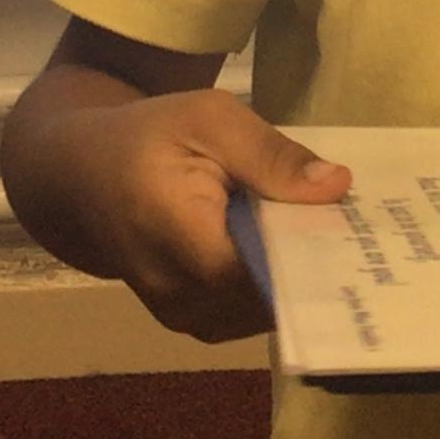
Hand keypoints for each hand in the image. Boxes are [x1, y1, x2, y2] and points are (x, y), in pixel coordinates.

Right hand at [44, 88, 351, 343]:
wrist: (80, 174)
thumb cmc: (146, 137)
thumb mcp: (209, 118)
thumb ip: (271, 155)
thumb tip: (337, 186)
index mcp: (177, 235)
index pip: (259, 271)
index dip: (312, 257)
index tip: (359, 234)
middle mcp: (177, 292)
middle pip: (267, 298)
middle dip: (314, 268)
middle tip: (359, 234)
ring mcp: (180, 315)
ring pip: (260, 313)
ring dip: (296, 281)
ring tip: (329, 239)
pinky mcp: (187, 320)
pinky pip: (244, 315)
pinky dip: (272, 288)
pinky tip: (293, 253)